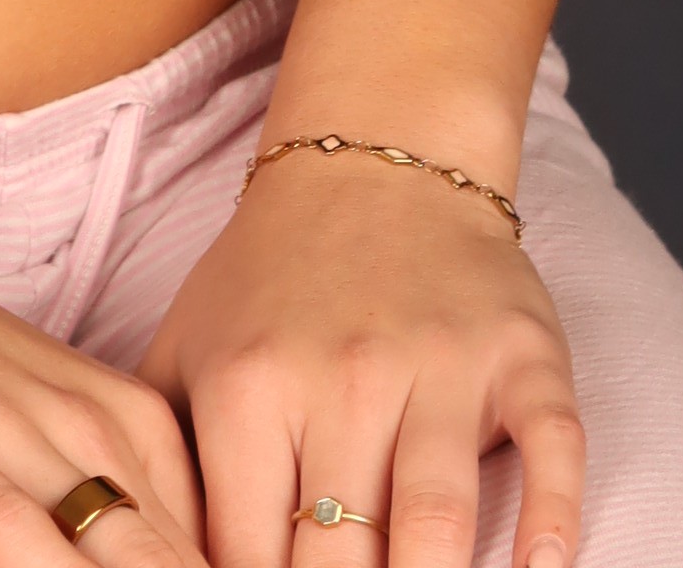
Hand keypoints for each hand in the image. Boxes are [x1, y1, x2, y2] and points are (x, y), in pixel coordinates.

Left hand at [138, 154, 582, 567]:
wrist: (376, 155)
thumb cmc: (272, 279)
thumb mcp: (188, 349)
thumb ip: (161, 460)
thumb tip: (132, 555)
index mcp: (250, 385)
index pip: (245, 554)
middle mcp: (344, 375)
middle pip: (341, 560)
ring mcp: (440, 364)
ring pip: (437, 522)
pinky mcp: (522, 353)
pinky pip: (549, 450)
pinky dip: (550, 522)